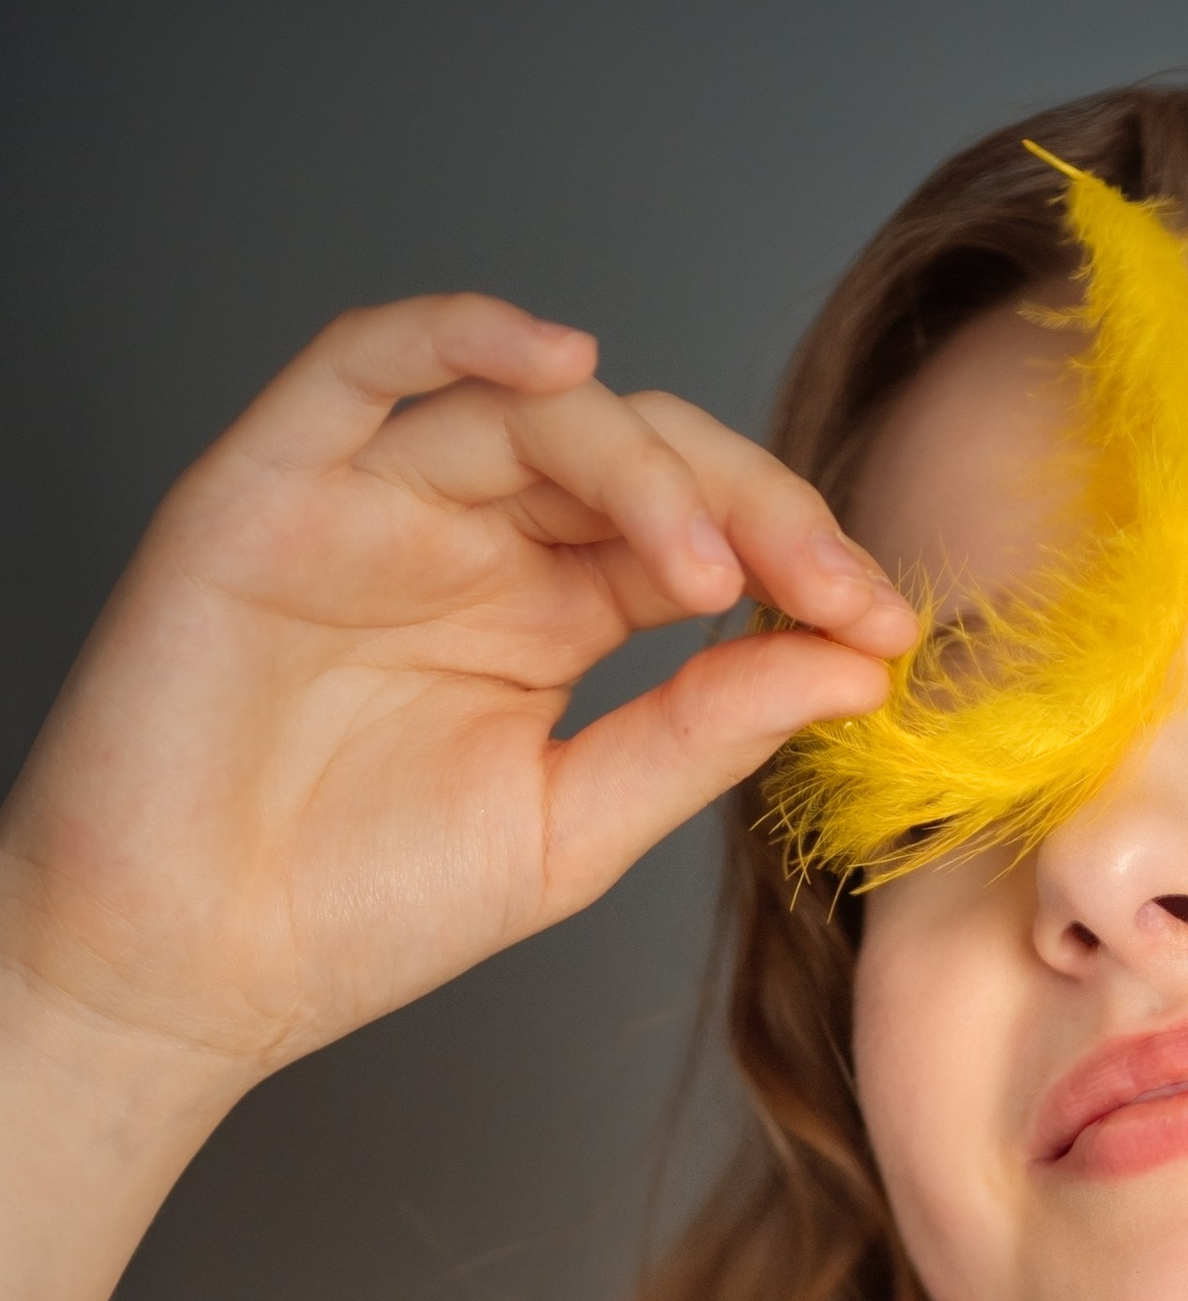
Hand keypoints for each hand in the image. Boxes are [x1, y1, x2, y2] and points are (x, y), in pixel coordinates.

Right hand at [0, 295, 914, 1300]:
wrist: (188, 968)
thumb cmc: (360, 909)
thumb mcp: (576, 825)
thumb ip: (704, 733)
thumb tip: (854, 666)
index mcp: (553, 611)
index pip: (702, 534)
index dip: (803, 560)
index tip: (886, 629)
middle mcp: (474, 538)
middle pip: (642, 454)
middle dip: (756, 508)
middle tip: (832, 591)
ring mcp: (377, 501)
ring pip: (532, 410)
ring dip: (644, 468)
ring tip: (710, 569)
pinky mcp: (272, 484)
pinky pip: (365, 362)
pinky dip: (462, 332)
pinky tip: (559, 358)